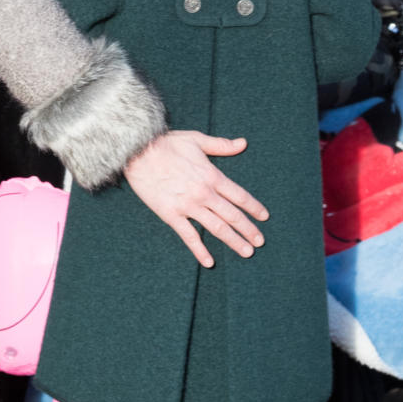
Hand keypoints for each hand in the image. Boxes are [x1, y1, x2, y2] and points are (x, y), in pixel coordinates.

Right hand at [124, 130, 268, 268]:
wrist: (138, 152)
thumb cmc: (166, 144)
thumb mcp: (196, 139)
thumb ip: (221, 145)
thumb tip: (243, 143)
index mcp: (212, 176)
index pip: (240, 196)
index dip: (254, 208)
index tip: (264, 217)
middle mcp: (204, 193)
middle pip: (233, 216)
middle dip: (249, 230)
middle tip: (259, 242)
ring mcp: (188, 206)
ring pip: (217, 227)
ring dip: (233, 241)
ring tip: (246, 252)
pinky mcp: (171, 214)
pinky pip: (189, 236)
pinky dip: (200, 250)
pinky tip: (209, 261)